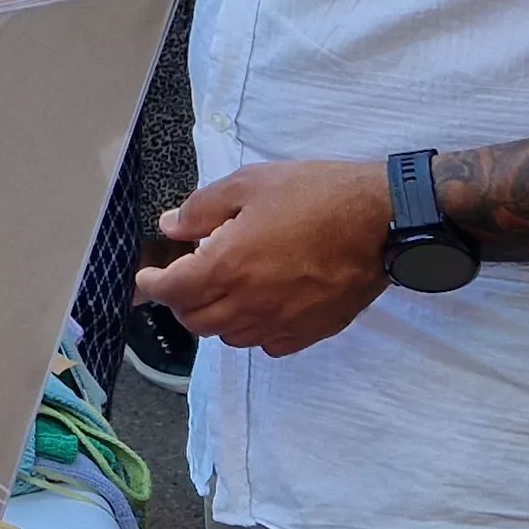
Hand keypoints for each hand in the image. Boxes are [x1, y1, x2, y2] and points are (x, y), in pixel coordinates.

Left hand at [144, 160, 393, 354]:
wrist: (381, 220)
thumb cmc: (316, 195)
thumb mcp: (250, 184)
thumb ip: (202, 209)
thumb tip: (171, 226)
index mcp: (229, 266)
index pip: (174, 291)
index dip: (153, 285)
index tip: (147, 276)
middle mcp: (250, 303)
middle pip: (196, 321)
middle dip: (181, 302)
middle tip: (185, 279)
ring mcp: (281, 322)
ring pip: (229, 337)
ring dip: (215, 317)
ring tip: (222, 290)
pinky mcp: (309, 332)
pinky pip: (267, 344)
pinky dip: (252, 331)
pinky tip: (259, 307)